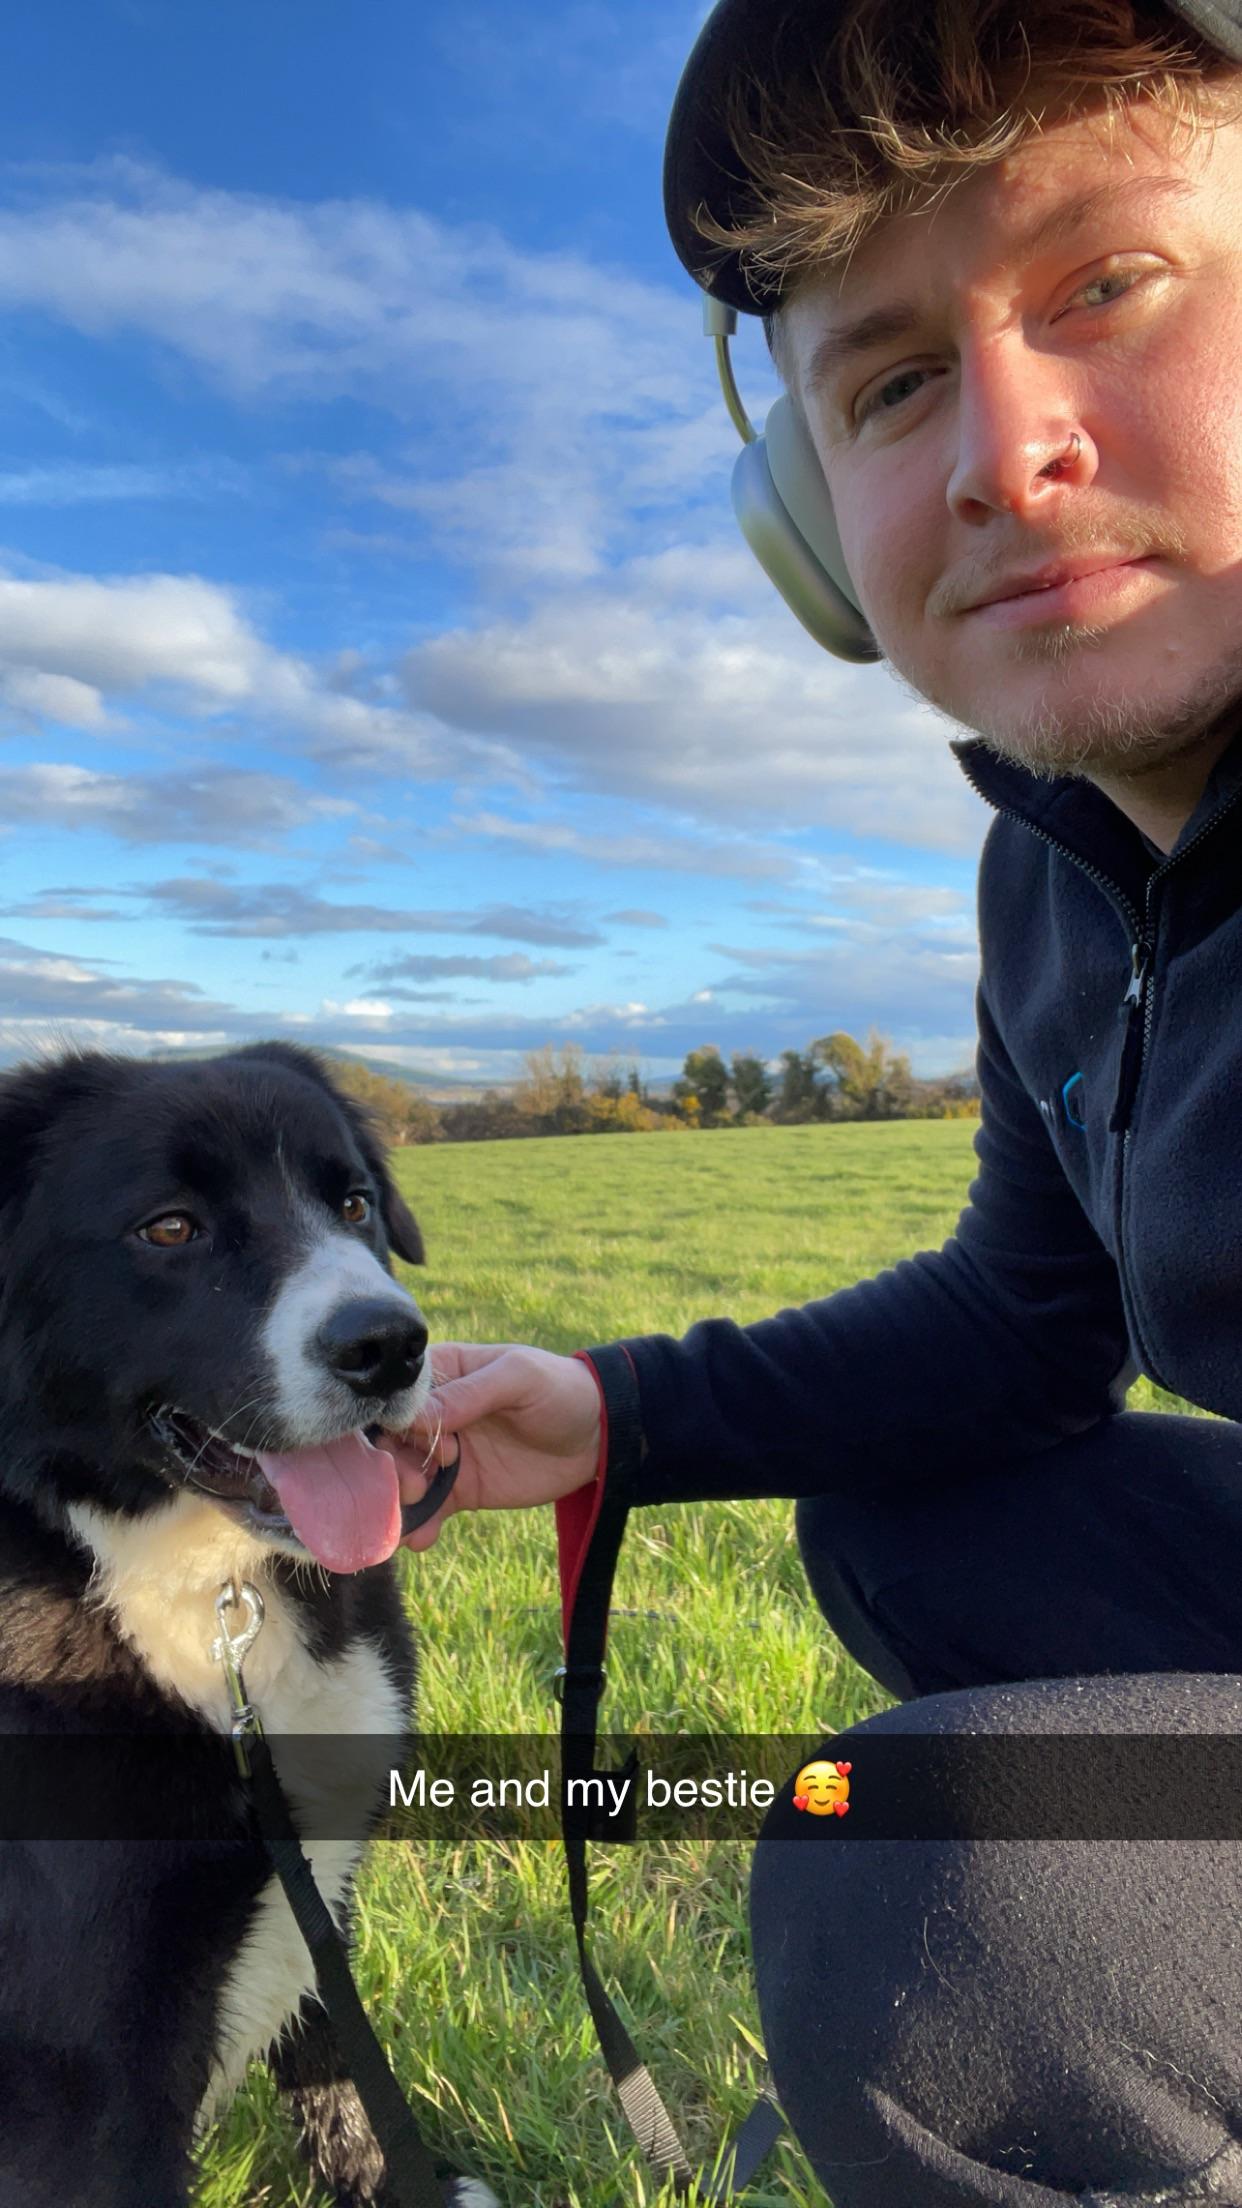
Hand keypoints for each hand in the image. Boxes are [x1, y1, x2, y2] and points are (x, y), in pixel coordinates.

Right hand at [388, 1343, 601, 1550]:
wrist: (599, 1436)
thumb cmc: (560, 1389)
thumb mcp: (519, 1378)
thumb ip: (470, 1393)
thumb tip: (416, 1416)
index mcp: (443, 1374)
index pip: (396, 1396)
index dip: (397, 1421)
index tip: (420, 1440)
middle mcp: (434, 1414)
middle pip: (390, 1441)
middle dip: (392, 1467)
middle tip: (415, 1486)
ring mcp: (445, 1455)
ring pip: (403, 1478)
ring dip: (398, 1501)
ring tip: (407, 1522)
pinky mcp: (460, 1490)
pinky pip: (430, 1508)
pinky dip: (420, 1525)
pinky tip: (422, 1540)